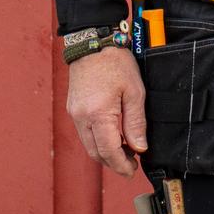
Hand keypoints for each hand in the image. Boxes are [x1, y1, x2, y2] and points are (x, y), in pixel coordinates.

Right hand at [63, 44, 148, 177]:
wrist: (92, 42)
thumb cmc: (115, 63)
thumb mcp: (134, 92)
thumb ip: (136, 123)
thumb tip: (140, 148)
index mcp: (98, 114)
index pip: (109, 152)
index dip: (122, 165)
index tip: (133, 170)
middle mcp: (82, 117)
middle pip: (96, 153)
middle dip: (114, 163)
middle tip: (131, 163)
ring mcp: (74, 114)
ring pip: (89, 145)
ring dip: (105, 153)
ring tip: (125, 149)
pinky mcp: (73, 109)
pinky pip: (85, 133)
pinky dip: (98, 140)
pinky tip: (113, 135)